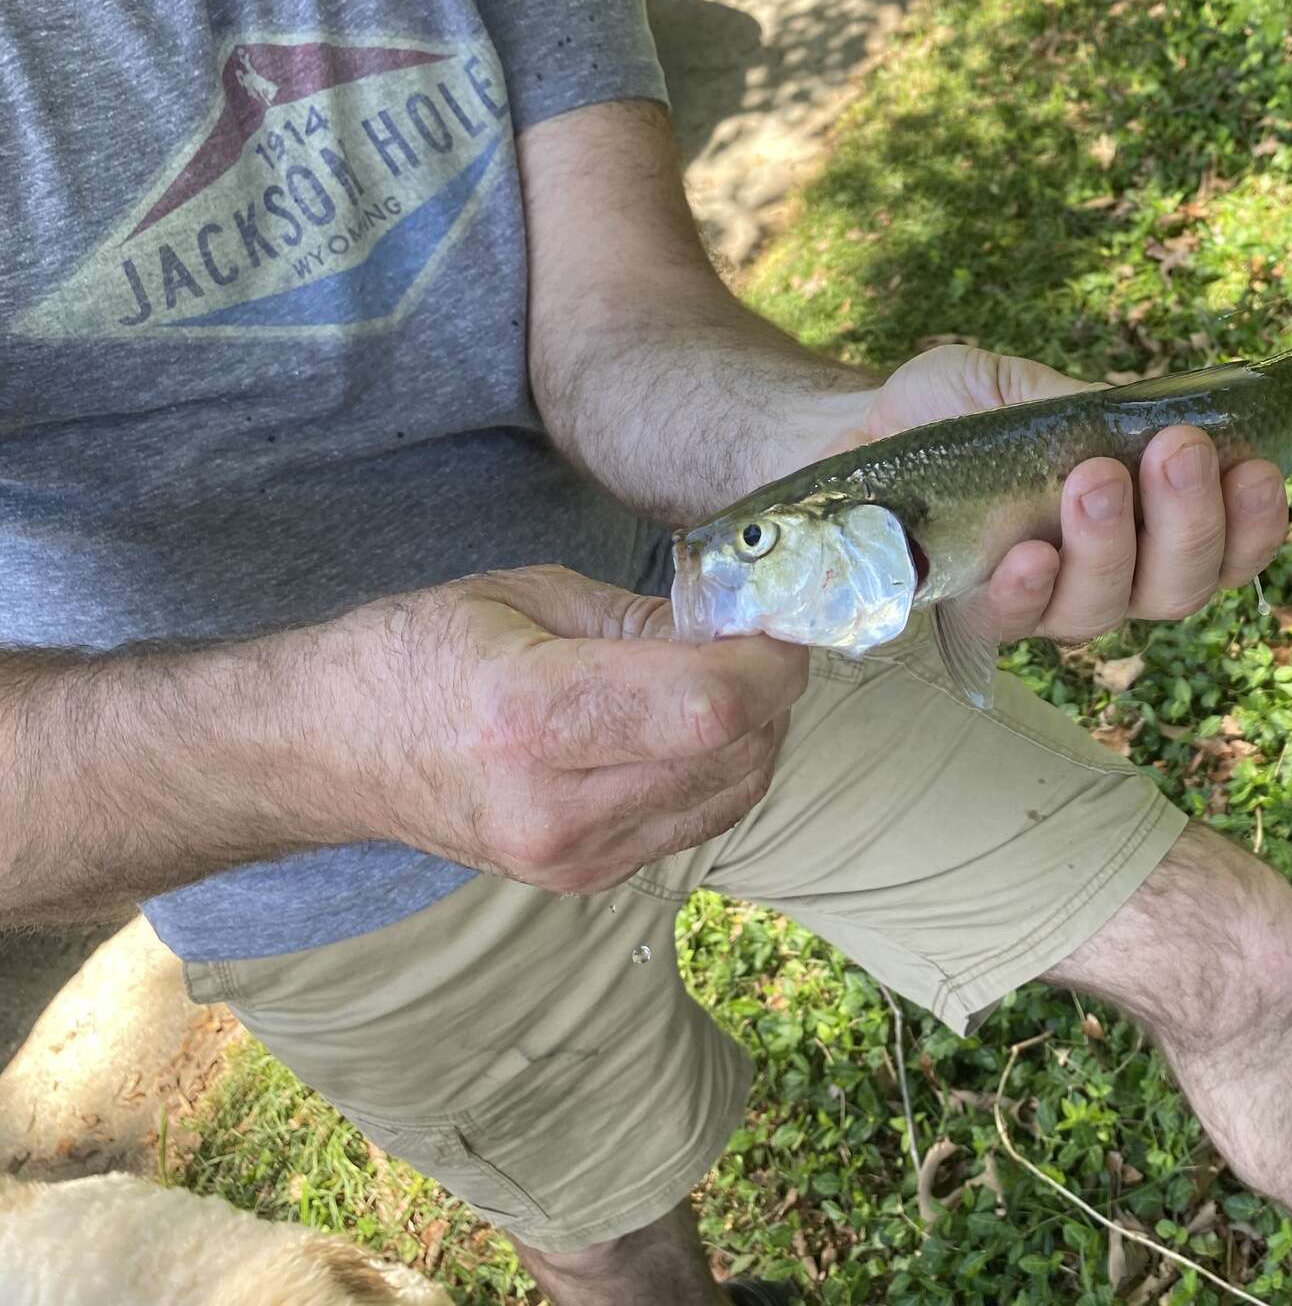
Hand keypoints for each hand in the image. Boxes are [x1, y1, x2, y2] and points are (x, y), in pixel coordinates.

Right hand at [325, 565, 808, 891]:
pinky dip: (719, 770)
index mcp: (532, 716)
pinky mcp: (582, 880)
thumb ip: (645, 617)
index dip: (770, 662)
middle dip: (771, 691)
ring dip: (755, 733)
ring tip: (720, 678)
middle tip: (754, 640)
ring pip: (732, 794)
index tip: (779, 621)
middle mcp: (555, 805)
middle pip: (735, 755)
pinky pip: (697, 822)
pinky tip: (687, 727)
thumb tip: (740, 625)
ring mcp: (570, 857)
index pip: (709, 706)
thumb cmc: (416, 654)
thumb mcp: (527, 596)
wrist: (327, 750)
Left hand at [856, 345, 1289, 641]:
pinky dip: (1028, 588)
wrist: (858, 426)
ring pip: (1108, 609)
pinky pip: (1014, 622)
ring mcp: (1043, 602)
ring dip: (1113, 545)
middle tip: (1179, 452)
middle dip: (1191, 522)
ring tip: (1095, 479)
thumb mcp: (1033, 388)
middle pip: (1180, 588)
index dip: (1255, 523)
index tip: (1256, 467)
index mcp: (1144, 521)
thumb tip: (1162, 419)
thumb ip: (1094, 409)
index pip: (1226, 546)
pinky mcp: (971, 615)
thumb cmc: (958, 410)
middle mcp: (1107, 574)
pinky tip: (1027, 554)